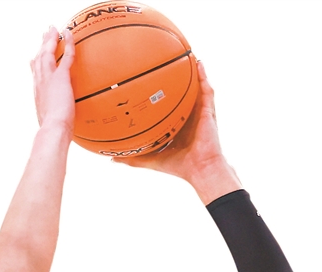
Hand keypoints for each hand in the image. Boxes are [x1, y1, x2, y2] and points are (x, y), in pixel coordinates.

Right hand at [31, 27, 74, 131]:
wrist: (52, 129)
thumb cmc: (52, 132)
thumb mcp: (49, 124)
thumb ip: (52, 121)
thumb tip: (56, 128)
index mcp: (37, 93)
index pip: (35, 75)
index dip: (35, 64)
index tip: (34, 57)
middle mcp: (39, 83)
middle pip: (38, 59)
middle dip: (41, 46)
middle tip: (44, 35)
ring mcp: (48, 78)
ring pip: (47, 53)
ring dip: (50, 39)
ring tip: (53, 29)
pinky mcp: (60, 77)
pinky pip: (65, 55)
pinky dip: (67, 43)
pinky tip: (68, 33)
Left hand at [114, 61, 241, 203]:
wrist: (200, 169)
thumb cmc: (179, 166)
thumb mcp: (151, 160)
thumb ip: (133, 158)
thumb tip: (112, 159)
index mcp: (175, 125)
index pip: (165, 106)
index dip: (156, 95)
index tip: (144, 82)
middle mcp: (187, 116)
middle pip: (179, 93)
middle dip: (173, 78)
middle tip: (161, 61)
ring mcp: (199, 112)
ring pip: (194, 87)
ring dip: (189, 70)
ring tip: (182, 52)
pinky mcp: (209, 111)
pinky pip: (207, 90)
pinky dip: (203, 76)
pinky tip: (198, 63)